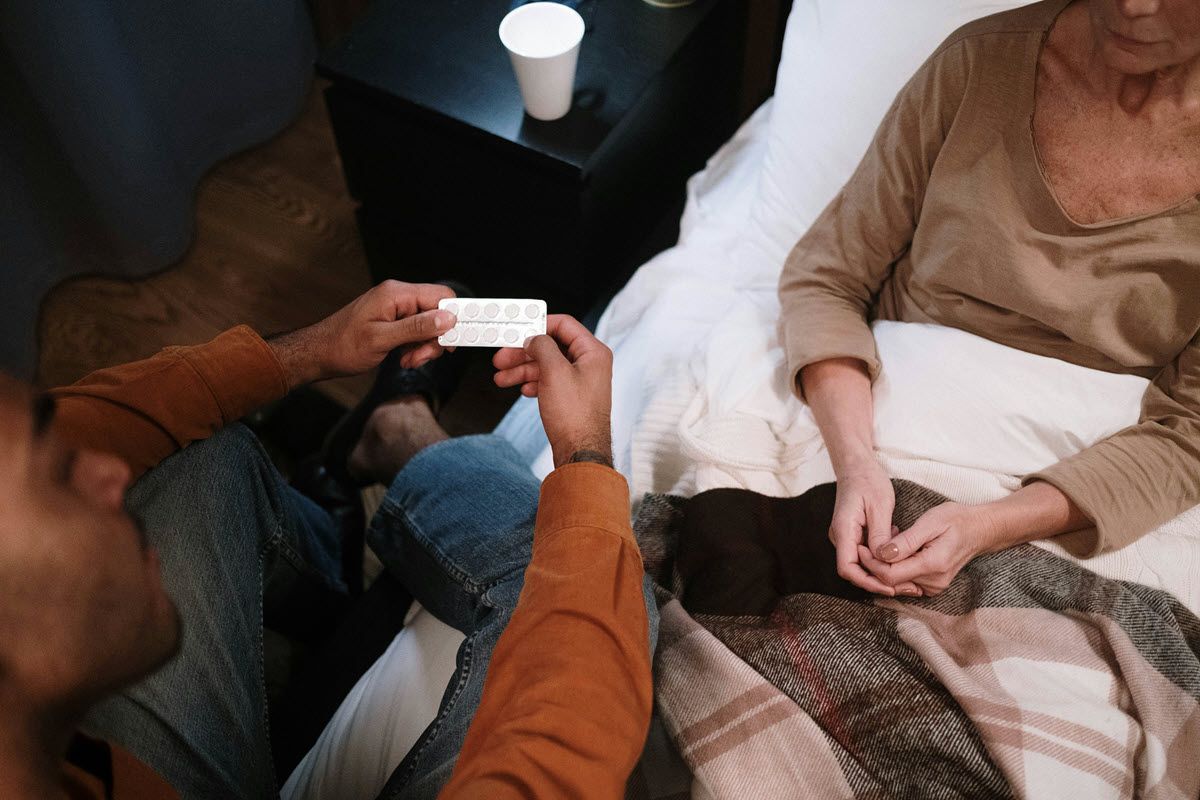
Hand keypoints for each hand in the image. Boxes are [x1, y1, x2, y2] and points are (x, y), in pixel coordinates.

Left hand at [269, 281, 456, 387]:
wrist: (318, 354)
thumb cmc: (342, 346)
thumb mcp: (382, 339)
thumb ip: (417, 327)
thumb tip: (447, 318)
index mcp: (397, 294)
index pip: (441, 297)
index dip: (452, 319)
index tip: (452, 342)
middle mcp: (398, 297)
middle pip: (437, 313)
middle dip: (435, 338)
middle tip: (421, 357)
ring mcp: (395, 308)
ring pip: (429, 325)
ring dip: (424, 346)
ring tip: (408, 360)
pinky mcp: (393, 320)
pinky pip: (416, 331)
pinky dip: (415, 347)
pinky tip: (403, 357)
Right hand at [492, 315, 612, 467]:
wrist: (580, 452)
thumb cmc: (575, 416)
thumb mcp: (554, 372)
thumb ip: (542, 347)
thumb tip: (534, 337)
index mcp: (593, 352)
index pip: (564, 325)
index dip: (539, 324)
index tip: (518, 329)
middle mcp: (589, 364)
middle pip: (551, 346)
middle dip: (523, 352)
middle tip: (501, 357)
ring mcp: (580, 381)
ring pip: (546, 365)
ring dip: (522, 369)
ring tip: (502, 378)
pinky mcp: (572, 396)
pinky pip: (549, 381)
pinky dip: (533, 383)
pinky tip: (522, 389)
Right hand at [828, 461, 915, 596]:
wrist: (857, 466)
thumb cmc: (868, 481)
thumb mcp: (879, 506)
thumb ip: (880, 535)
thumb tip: (884, 560)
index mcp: (843, 530)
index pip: (847, 568)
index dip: (867, 582)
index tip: (889, 587)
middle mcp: (841, 537)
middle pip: (854, 571)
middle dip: (878, 581)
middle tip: (907, 586)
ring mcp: (846, 537)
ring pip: (861, 564)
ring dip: (882, 571)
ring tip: (907, 572)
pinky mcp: (853, 535)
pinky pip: (865, 554)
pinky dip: (881, 559)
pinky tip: (898, 554)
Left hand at [857, 501, 996, 596]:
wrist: (980, 529)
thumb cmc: (956, 520)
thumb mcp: (930, 522)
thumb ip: (906, 541)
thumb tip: (882, 554)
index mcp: (933, 565)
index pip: (890, 575)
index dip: (871, 563)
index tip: (861, 547)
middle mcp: (934, 582)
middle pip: (891, 582)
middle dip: (875, 565)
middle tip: (867, 544)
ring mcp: (934, 587)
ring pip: (896, 584)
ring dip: (884, 567)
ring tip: (883, 545)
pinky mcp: (933, 586)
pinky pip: (906, 583)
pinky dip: (896, 570)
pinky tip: (895, 553)